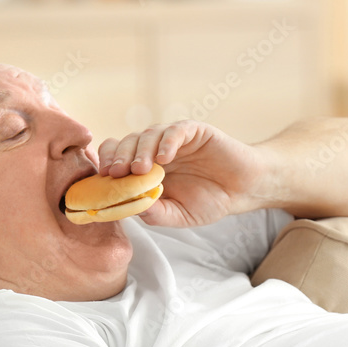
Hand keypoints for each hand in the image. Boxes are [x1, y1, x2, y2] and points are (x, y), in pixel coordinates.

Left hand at [95, 120, 264, 226]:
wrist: (243, 190)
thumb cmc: (210, 201)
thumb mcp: (179, 215)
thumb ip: (156, 213)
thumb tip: (130, 210)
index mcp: (146, 169)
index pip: (116, 158)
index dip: (107, 166)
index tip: (104, 182)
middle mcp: (155, 150)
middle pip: (126, 143)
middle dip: (118, 158)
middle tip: (116, 174)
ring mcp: (173, 139)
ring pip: (147, 135)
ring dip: (140, 151)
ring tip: (140, 170)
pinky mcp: (193, 131)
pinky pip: (175, 131)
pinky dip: (166, 142)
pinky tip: (165, 158)